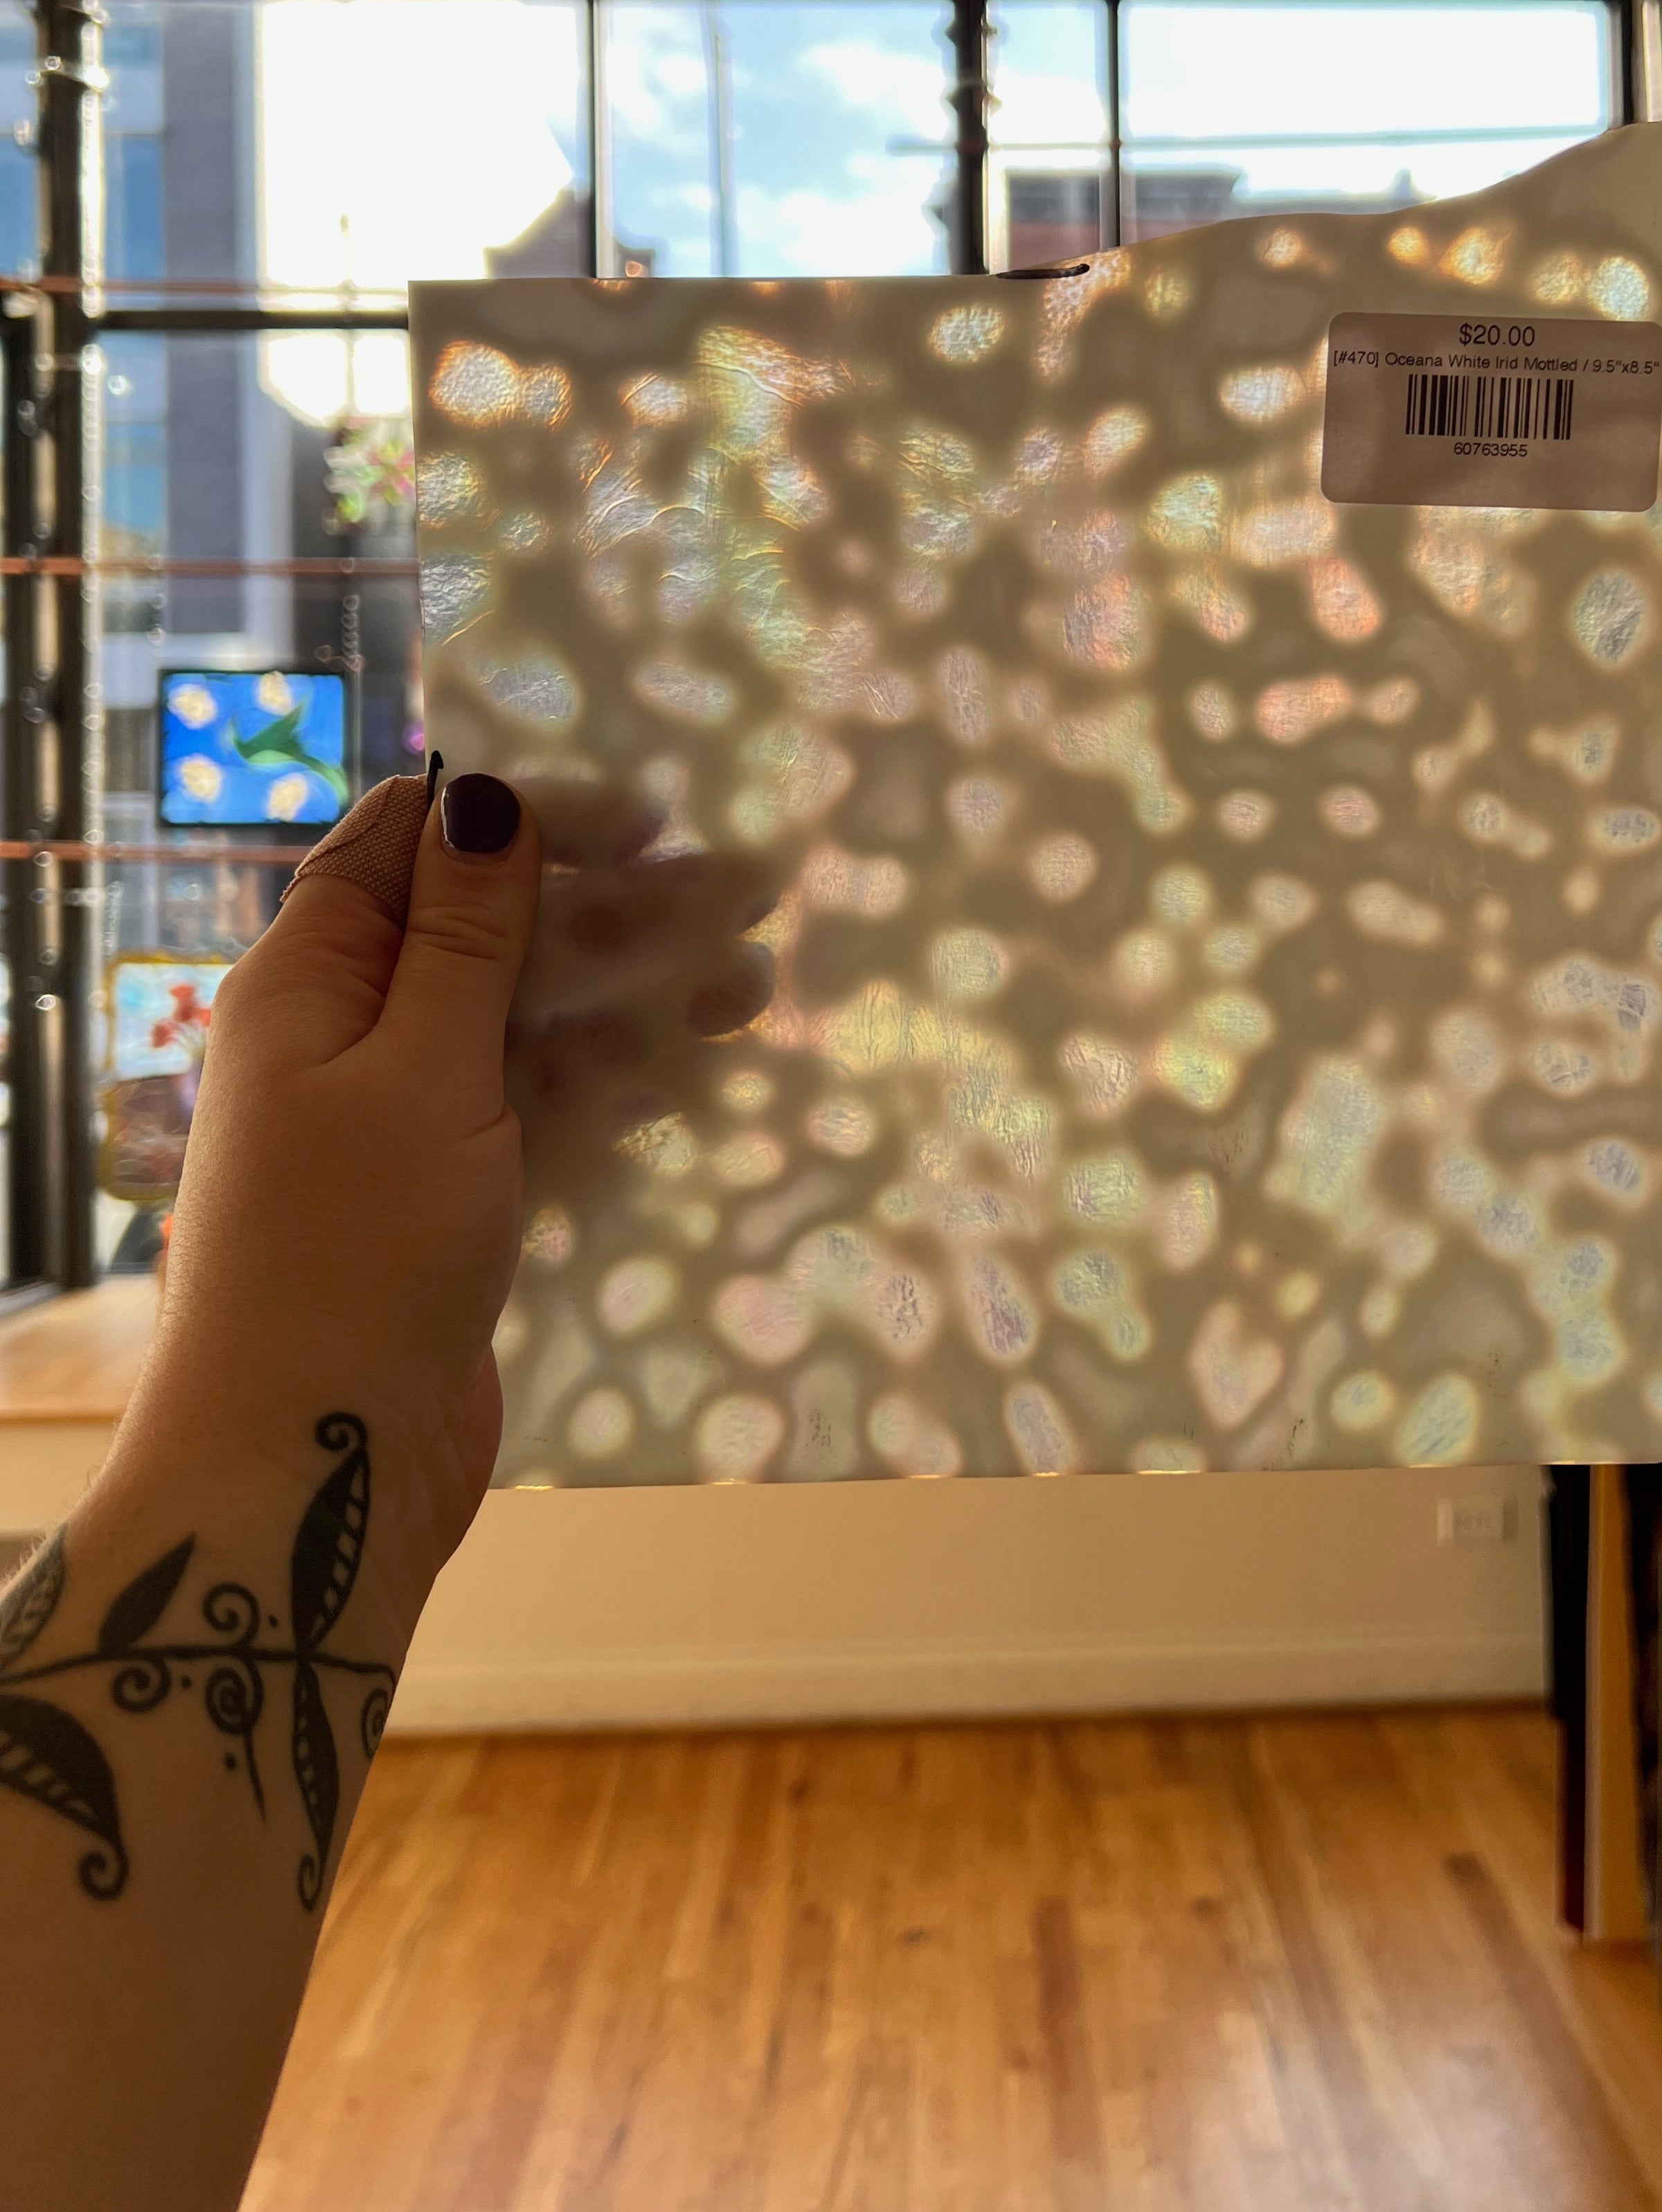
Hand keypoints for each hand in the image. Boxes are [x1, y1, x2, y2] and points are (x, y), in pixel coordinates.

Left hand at [113, 769, 777, 1638]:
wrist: (315, 1465)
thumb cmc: (352, 1251)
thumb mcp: (420, 1069)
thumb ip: (467, 937)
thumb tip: (483, 796)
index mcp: (308, 980)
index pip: (409, 843)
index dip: (522, 816)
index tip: (650, 820)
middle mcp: (348, 1035)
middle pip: (491, 931)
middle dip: (613, 907)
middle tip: (749, 897)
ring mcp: (401, 1122)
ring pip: (531, 1023)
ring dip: (635, 999)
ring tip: (754, 991)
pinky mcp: (450, 1198)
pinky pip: (540, 1108)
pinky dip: (613, 1084)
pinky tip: (696, 1075)